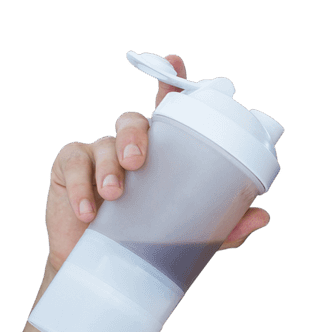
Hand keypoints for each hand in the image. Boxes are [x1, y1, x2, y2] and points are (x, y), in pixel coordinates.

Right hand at [43, 54, 270, 272]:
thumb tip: (262, 216)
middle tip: (137, 162)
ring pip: (103, 144)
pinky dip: (79, 188)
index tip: (175, 61)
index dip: (171, 83)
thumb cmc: (148, 242)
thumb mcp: (189, 236)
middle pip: (133, 122)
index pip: (167, 113)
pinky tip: (88, 212)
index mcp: (161, 154)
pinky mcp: (68, 169)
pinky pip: (72, 166)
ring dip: (107, 167)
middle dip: (134, 136)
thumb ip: (224, 227)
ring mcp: (97, 154)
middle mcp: (129, 146)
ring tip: (113, 195)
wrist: (104, 270)